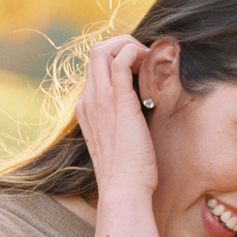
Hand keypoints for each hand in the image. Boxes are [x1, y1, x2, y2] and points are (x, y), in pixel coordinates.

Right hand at [76, 36, 157, 198]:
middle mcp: (89, 100)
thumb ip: (126, 121)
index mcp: (87, 109)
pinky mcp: (117, 102)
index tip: (141, 70)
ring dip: (129, 46)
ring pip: (102, 49)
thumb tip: (145, 109)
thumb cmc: (129, 173)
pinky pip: (118, 60)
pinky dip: (134, 52)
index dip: (119, 60)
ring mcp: (100, 100)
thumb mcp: (122, 141)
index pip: (96, 68)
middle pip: (95, 52)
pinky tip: (149, 65)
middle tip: (146, 60)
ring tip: (148, 61)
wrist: (124, 190)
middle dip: (123, 45)